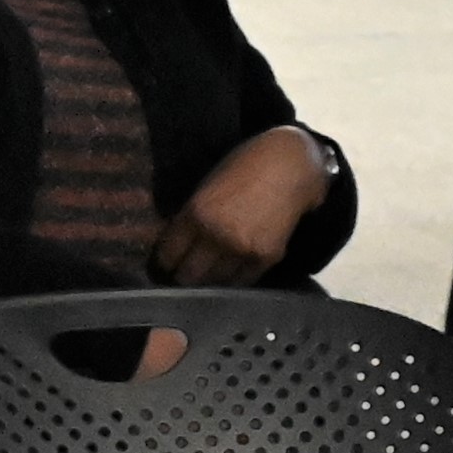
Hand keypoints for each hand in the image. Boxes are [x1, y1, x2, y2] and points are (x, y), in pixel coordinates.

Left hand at [149, 126, 332, 286]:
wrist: (289, 167)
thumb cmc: (243, 168)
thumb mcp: (206, 187)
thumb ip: (189, 217)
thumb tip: (171, 246)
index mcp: (196, 213)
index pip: (167, 255)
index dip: (163, 262)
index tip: (165, 265)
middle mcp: (216, 236)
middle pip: (188, 276)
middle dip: (182, 276)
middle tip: (184, 274)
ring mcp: (242, 250)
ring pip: (214, 284)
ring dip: (208, 281)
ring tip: (208, 276)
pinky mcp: (265, 259)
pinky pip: (240, 282)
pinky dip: (232, 279)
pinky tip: (230, 271)